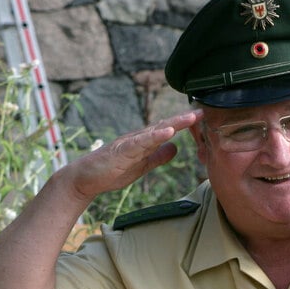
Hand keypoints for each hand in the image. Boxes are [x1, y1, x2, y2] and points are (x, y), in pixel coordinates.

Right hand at [57, 110, 202, 202]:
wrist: (86, 178)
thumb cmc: (112, 171)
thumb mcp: (142, 165)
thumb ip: (158, 156)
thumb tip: (175, 147)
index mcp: (145, 142)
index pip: (168, 130)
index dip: (185, 124)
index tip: (203, 116)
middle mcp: (139, 138)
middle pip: (165, 125)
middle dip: (184, 119)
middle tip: (203, 110)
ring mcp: (130, 143)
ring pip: (155, 130)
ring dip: (174, 123)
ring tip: (191, 117)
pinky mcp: (122, 151)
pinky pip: (141, 142)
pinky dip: (155, 136)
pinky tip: (168, 132)